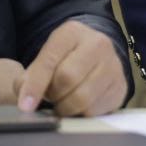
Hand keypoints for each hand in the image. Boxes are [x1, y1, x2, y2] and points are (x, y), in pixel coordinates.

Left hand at [14, 21, 128, 116]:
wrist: (97, 56)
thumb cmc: (66, 58)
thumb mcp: (47, 58)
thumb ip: (30, 77)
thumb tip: (26, 102)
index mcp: (72, 32)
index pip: (50, 61)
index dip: (35, 85)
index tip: (25, 105)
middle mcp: (98, 43)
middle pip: (67, 79)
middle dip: (53, 94)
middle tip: (51, 96)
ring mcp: (113, 65)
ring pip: (83, 98)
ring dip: (66, 107)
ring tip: (63, 101)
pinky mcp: (121, 87)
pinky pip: (95, 110)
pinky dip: (81, 114)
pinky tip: (78, 105)